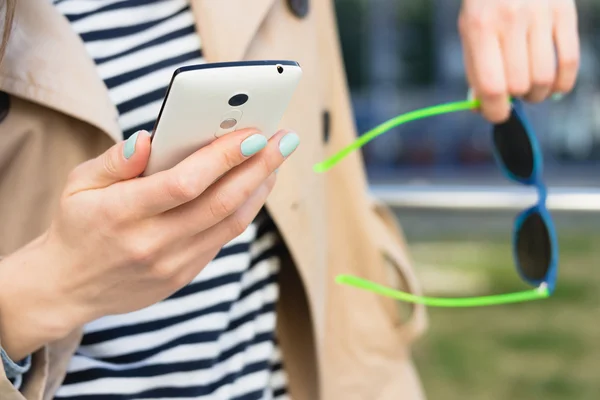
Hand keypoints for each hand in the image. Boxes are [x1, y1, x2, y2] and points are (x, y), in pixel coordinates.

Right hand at [0, 128, 298, 359]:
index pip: (184, 183)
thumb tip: (151, 137)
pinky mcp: (183, 276)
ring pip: (230, 224)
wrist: (67, 287)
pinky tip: (254, 187)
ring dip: (259, 189)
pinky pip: (222, 240)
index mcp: (121, 213)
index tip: (253, 133)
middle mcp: (151, 243)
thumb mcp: (78, 184)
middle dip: (259, 168)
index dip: (223, 158)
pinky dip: (244, 211)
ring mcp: (171, 265)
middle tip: (284, 140)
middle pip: (220, 203)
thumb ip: (116, 160)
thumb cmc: (76, 226)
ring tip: (276, 160)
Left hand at [458, 0, 579, 121]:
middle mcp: (511, 21)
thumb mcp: (469, 32)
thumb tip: (482, 108)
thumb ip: (475, 69)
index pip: (491, 86)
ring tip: (529, 88)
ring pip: (544, 78)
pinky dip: (563, 83)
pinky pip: (569, 60)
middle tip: (512, 93)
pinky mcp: (565, 12)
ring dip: (536, 94)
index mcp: (480, 28)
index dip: (494, 111)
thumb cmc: (486, 3)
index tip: (496, 115)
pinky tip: (555, 87)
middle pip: (519, 85)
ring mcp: (541, 15)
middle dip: (514, 99)